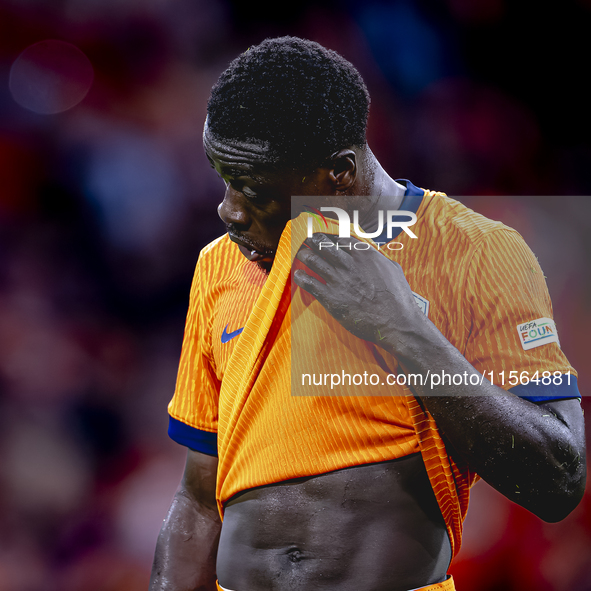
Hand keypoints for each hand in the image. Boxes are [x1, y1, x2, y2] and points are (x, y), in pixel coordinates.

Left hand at [293, 233, 422, 345]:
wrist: (395, 322)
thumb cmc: (398, 298)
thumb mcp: (393, 269)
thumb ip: (379, 259)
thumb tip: (374, 253)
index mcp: (365, 255)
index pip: (341, 239)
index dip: (330, 237)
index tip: (325, 237)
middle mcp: (349, 264)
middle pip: (325, 247)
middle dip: (314, 241)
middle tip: (308, 240)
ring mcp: (339, 281)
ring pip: (315, 262)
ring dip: (305, 256)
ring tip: (300, 253)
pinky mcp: (332, 298)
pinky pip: (311, 284)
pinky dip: (302, 277)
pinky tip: (298, 275)